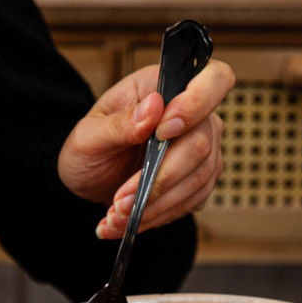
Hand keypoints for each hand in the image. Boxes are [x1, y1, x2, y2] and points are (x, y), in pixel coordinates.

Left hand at [57, 59, 234, 237]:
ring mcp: (203, 152)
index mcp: (166, 88)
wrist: (92, 181)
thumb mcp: (89, 135)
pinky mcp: (199, 183)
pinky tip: (128, 222)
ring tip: (117, 217)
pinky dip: (156, 216)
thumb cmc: (90, 149)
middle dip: (160, 178)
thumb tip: (153, 110)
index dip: (196, 104)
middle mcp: (194, 118)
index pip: (213, 80)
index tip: (161, 132)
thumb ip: (120, 124)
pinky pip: (189, 203)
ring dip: (154, 205)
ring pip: (198, 181)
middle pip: (201, 145)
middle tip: (121, 201)